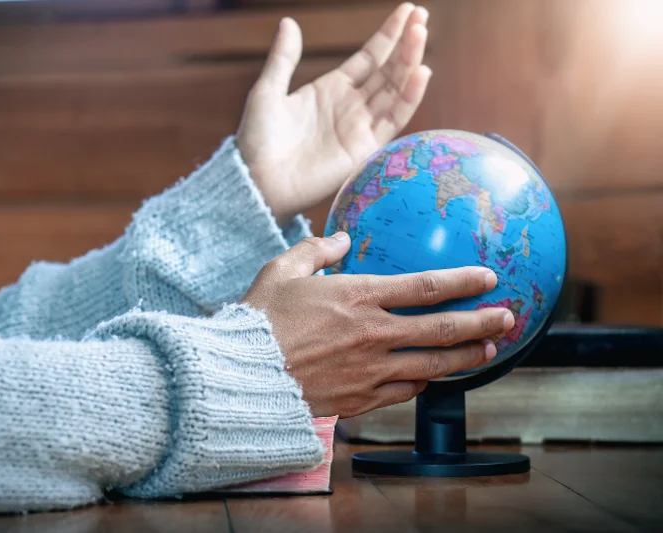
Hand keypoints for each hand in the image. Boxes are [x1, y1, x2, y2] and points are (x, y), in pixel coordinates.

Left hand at [236, 3, 430, 224]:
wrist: (258, 180)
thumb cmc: (258, 140)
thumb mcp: (267, 91)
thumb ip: (283, 58)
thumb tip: (289, 21)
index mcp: (331, 89)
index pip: (369, 57)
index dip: (389, 35)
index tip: (408, 10)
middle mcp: (351, 106)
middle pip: (388, 70)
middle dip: (407, 44)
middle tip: (422, 16)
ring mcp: (361, 127)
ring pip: (395, 90)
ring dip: (411, 63)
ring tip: (421, 34)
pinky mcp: (366, 149)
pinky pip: (394, 120)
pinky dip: (410, 97)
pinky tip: (420, 72)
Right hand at [242, 234, 514, 417]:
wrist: (240, 375)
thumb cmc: (258, 320)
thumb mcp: (281, 271)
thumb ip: (315, 250)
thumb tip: (341, 238)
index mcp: (357, 297)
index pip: (426, 287)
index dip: (463, 281)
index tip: (488, 278)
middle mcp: (372, 334)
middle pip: (441, 328)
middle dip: (481, 322)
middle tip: (509, 317)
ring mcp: (369, 370)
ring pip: (432, 364)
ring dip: (466, 356)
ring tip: (488, 350)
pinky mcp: (360, 398)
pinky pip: (404, 390)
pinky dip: (424, 381)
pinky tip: (433, 376)